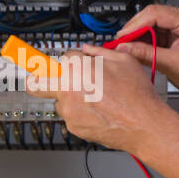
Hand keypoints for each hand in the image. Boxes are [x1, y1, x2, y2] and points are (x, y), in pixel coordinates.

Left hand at [38, 46, 168, 154]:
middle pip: (34, 83)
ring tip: (95, 97)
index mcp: (76, 69)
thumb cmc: (137, 96)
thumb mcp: (123, 60)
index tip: (72, 61)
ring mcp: (69, 111)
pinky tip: (100, 109)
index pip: (63, 57)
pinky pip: (71, 115)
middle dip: (36, 78)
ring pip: (58, 100)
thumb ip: (99, 52)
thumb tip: (88, 50)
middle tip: (44, 77)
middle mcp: (67, 91)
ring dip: (70, 97)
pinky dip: (81, 112)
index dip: (74, 58)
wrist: (145, 125)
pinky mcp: (74, 127)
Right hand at [113, 3, 178, 107]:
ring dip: (140, 38)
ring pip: (154, 27)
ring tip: (128, 51)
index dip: (133, 26)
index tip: (121, 38)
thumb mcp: (173, 65)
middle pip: (152, 17)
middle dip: (135, 31)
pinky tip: (140, 54)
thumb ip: (147, 54)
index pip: (154, 14)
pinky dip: (148, 45)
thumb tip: (126, 48)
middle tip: (120, 45)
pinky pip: (159, 37)